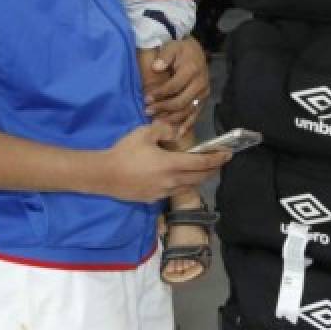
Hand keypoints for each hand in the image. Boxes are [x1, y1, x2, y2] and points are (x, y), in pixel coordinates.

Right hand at [94, 123, 229, 202]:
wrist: (102, 175)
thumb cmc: (124, 152)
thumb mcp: (144, 133)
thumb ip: (164, 130)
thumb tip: (175, 133)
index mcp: (171, 164)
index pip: (202, 163)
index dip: (217, 158)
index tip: (228, 154)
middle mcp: (171, 181)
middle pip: (200, 177)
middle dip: (213, 169)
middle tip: (220, 162)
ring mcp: (163, 192)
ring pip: (189, 187)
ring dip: (200, 178)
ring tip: (204, 170)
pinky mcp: (154, 199)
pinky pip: (175, 192)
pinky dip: (184, 185)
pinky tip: (181, 179)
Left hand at [144, 38, 209, 136]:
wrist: (196, 51)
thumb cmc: (180, 50)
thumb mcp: (171, 47)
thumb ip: (164, 56)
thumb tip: (156, 67)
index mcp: (192, 70)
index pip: (174, 86)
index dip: (159, 94)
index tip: (146, 99)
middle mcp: (200, 83)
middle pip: (181, 101)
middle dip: (163, 108)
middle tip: (148, 111)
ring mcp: (203, 94)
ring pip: (187, 110)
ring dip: (171, 118)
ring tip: (156, 121)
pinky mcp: (203, 100)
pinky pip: (196, 115)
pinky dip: (187, 125)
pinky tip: (178, 133)